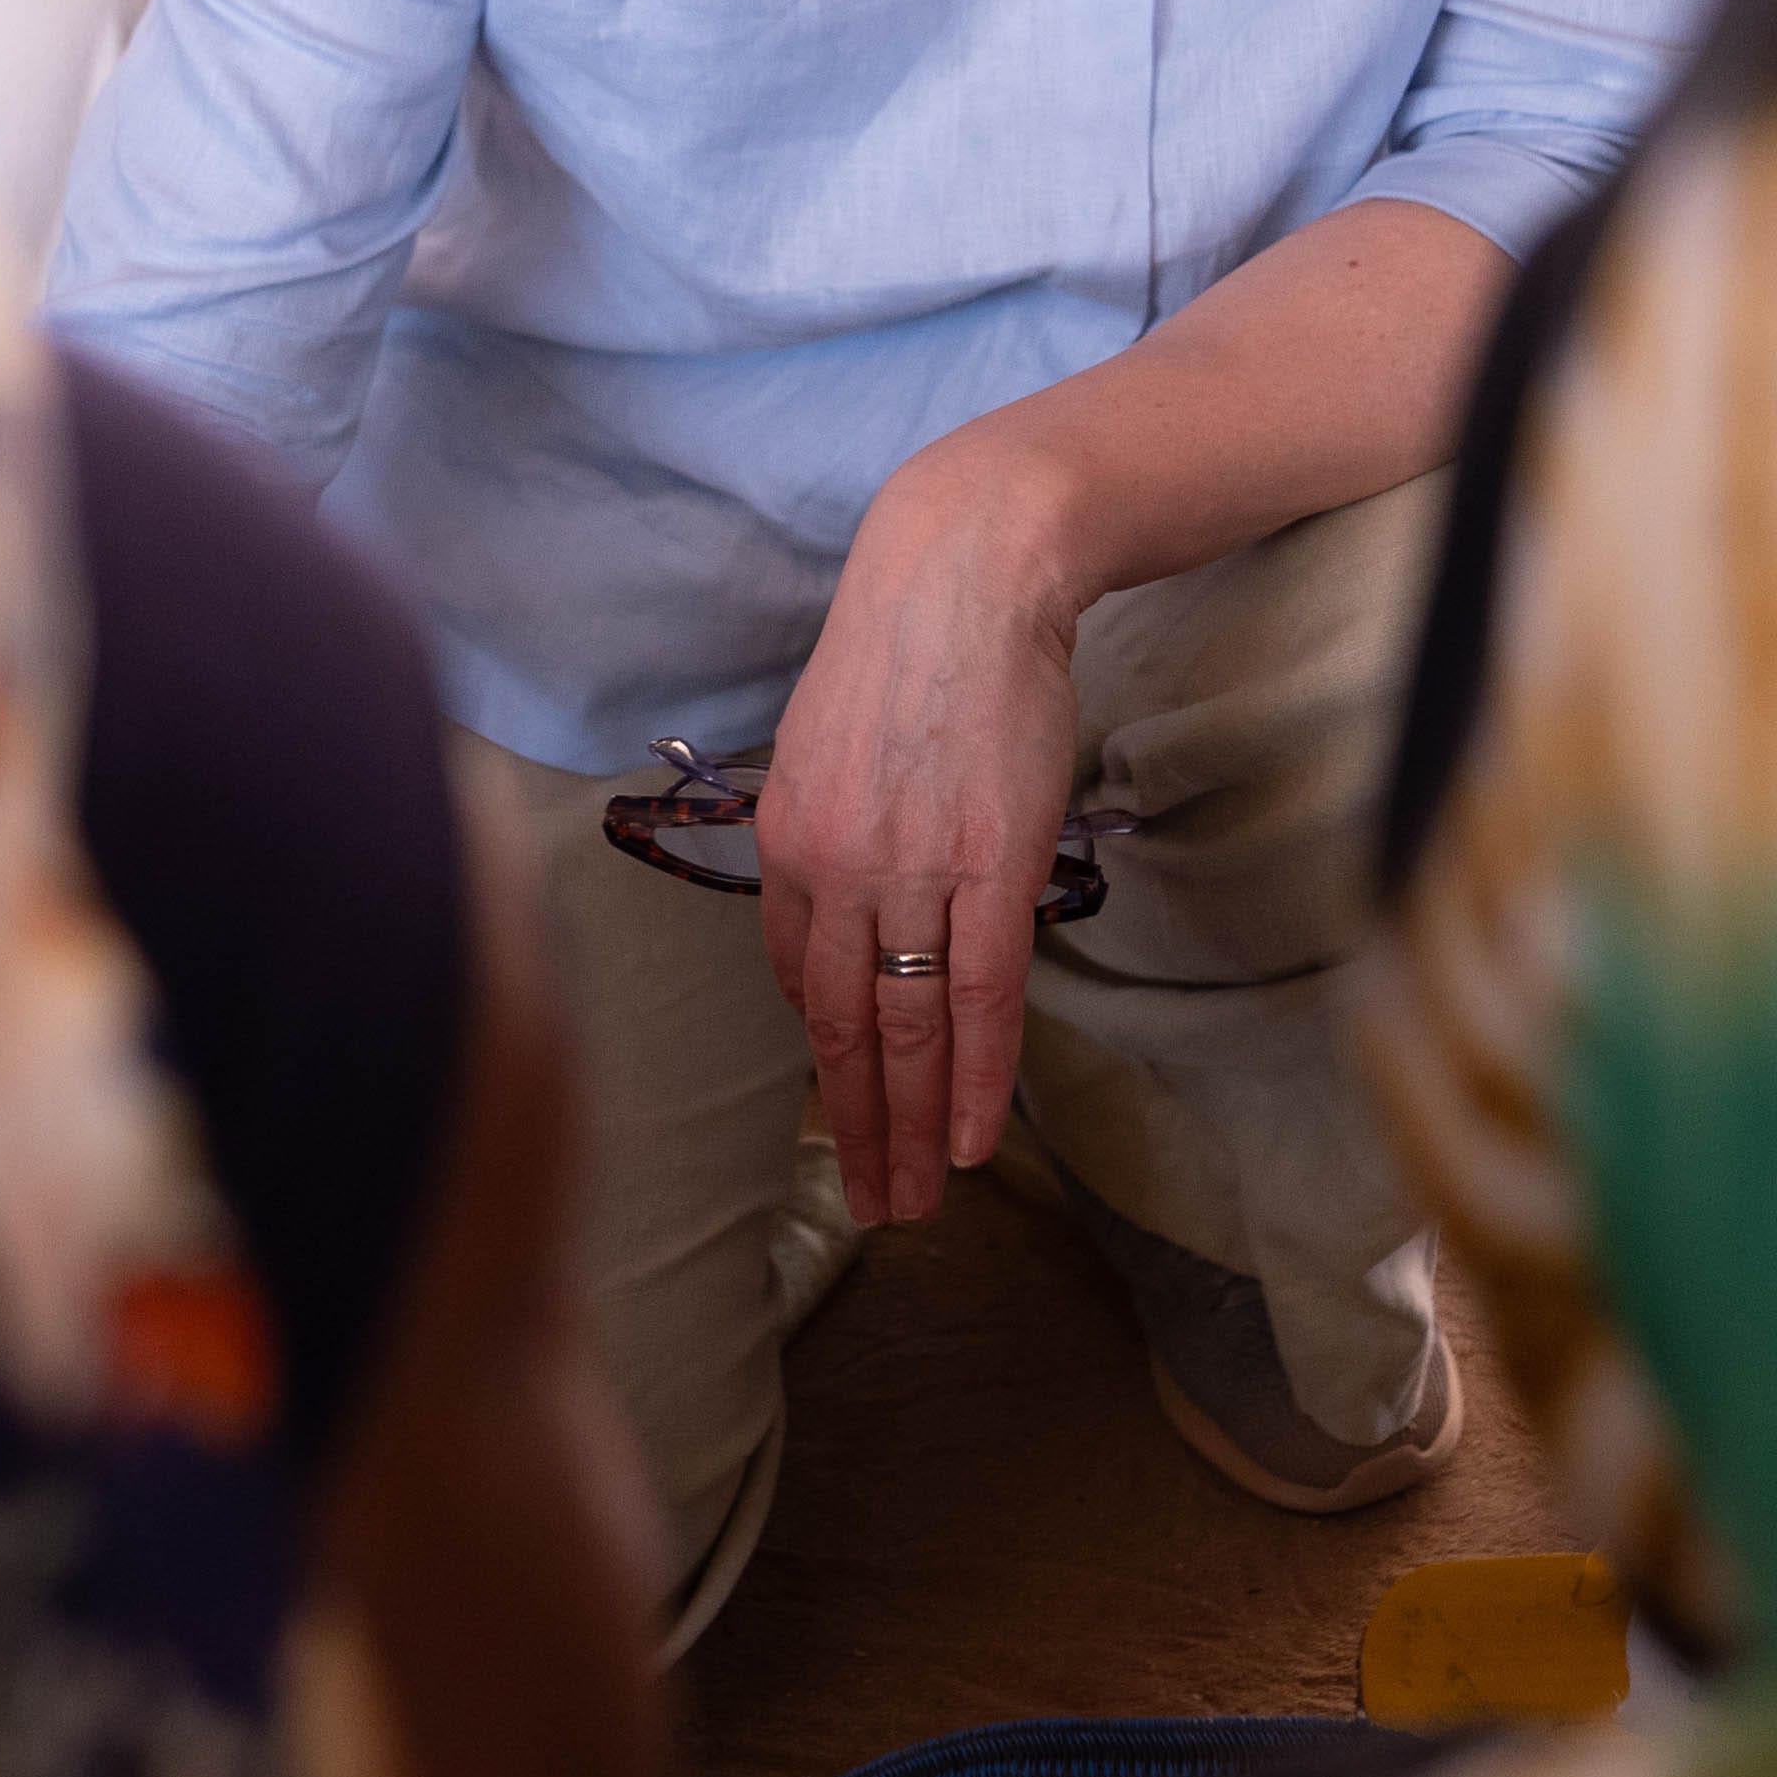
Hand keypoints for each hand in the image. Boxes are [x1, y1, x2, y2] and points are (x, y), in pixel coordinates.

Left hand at [751, 442, 1090, 1228]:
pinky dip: (976, 1079)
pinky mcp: (989, 866)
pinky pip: (977, 1000)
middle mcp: (832, 868)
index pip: (800, 978)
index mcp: (787, 841)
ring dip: (911, 1125)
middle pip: (842, 1028)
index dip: (827, 1054)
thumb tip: (851, 897)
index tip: (847, 1107)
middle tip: (873, 1203)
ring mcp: (909, 871)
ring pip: (906, 1029)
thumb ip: (834, 831)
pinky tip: (975, 1140)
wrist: (965, 573)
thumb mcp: (831, 745)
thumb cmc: (909, 647)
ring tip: (918, 1197)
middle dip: (857, 1125)